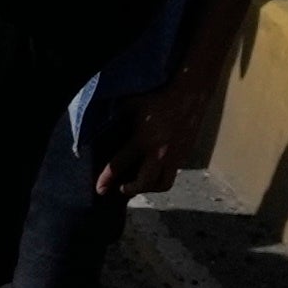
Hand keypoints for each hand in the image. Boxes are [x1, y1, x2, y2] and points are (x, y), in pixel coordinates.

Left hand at [92, 72, 221, 197]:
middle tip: (122, 188)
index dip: (107, 179)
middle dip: (131, 189)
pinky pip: (173, 175)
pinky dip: (162, 178)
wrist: (190, 98)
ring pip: (163, 185)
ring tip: (140, 184)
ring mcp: (175, 157)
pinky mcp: (185, 156)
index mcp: (142, 140)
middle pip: (144, 183)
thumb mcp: (131, 106)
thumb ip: (116, 117)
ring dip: (150, 189)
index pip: (119, 164)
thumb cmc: (158, 99)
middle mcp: (159, 153)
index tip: (99, 190)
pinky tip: (154, 171)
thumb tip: (98, 121)